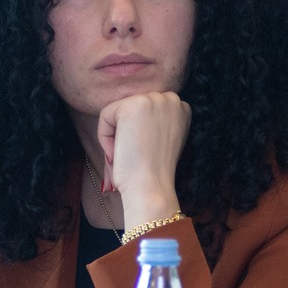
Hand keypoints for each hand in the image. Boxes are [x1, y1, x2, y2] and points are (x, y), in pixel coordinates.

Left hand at [98, 92, 190, 225]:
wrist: (152, 188)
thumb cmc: (154, 173)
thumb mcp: (162, 140)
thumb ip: (153, 122)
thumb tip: (130, 117)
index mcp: (181, 108)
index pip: (145, 111)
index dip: (139, 134)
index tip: (147, 153)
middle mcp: (172, 99)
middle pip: (131, 109)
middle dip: (127, 133)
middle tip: (137, 156)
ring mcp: (154, 99)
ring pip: (117, 112)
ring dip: (116, 136)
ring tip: (130, 154)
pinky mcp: (134, 104)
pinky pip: (105, 115)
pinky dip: (105, 137)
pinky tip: (121, 151)